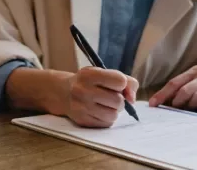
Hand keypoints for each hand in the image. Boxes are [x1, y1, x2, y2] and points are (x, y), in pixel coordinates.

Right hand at [6, 67, 138, 127]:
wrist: (63, 92)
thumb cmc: (90, 82)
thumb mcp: (104, 73)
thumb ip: (126, 81)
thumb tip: (132, 99)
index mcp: (89, 75)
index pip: (120, 81)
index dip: (122, 84)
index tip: (116, 85)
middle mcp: (83, 90)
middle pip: (118, 100)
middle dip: (120, 99)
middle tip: (112, 96)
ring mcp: (81, 107)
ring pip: (113, 115)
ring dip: (114, 111)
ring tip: (107, 105)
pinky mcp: (82, 121)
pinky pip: (106, 123)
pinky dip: (107, 118)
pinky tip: (100, 111)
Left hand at [149, 63, 196, 112]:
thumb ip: (184, 86)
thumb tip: (165, 100)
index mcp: (194, 71)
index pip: (174, 83)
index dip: (162, 94)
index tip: (153, 104)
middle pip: (184, 91)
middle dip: (177, 102)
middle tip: (175, 108)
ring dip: (190, 106)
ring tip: (191, 109)